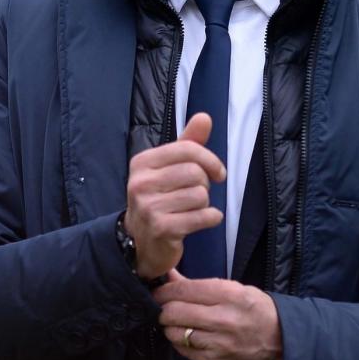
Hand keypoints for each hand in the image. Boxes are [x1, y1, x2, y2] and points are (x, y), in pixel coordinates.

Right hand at [124, 113, 225, 279]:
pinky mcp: (161, 228)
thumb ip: (188, 143)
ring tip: (193, 209)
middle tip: (197, 194)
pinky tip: (202, 220)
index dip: (210, 159)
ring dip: (205, 204)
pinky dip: (210, 218)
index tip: (217, 172)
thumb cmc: (160, 199)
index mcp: (142, 162)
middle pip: (195, 173)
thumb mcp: (169, 168)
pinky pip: (202, 217)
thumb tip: (204, 117)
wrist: (141, 242)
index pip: (187, 149)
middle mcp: (141, 183)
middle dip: (205, 184)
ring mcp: (148, 207)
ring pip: (200, 195)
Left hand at [154, 269, 283, 359]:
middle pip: (173, 312)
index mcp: (230, 296)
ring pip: (174, 333)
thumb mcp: (236, 289)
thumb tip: (170, 277)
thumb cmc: (260, 312)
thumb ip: (201, 285)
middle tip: (162, 307)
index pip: (183, 290)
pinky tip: (189, 337)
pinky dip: (181, 343)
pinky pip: (184, 351)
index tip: (158, 291)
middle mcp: (223, 320)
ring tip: (176, 322)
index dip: (164, 290)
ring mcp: (218, 345)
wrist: (285, 345)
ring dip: (170, 327)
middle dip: (162, 308)